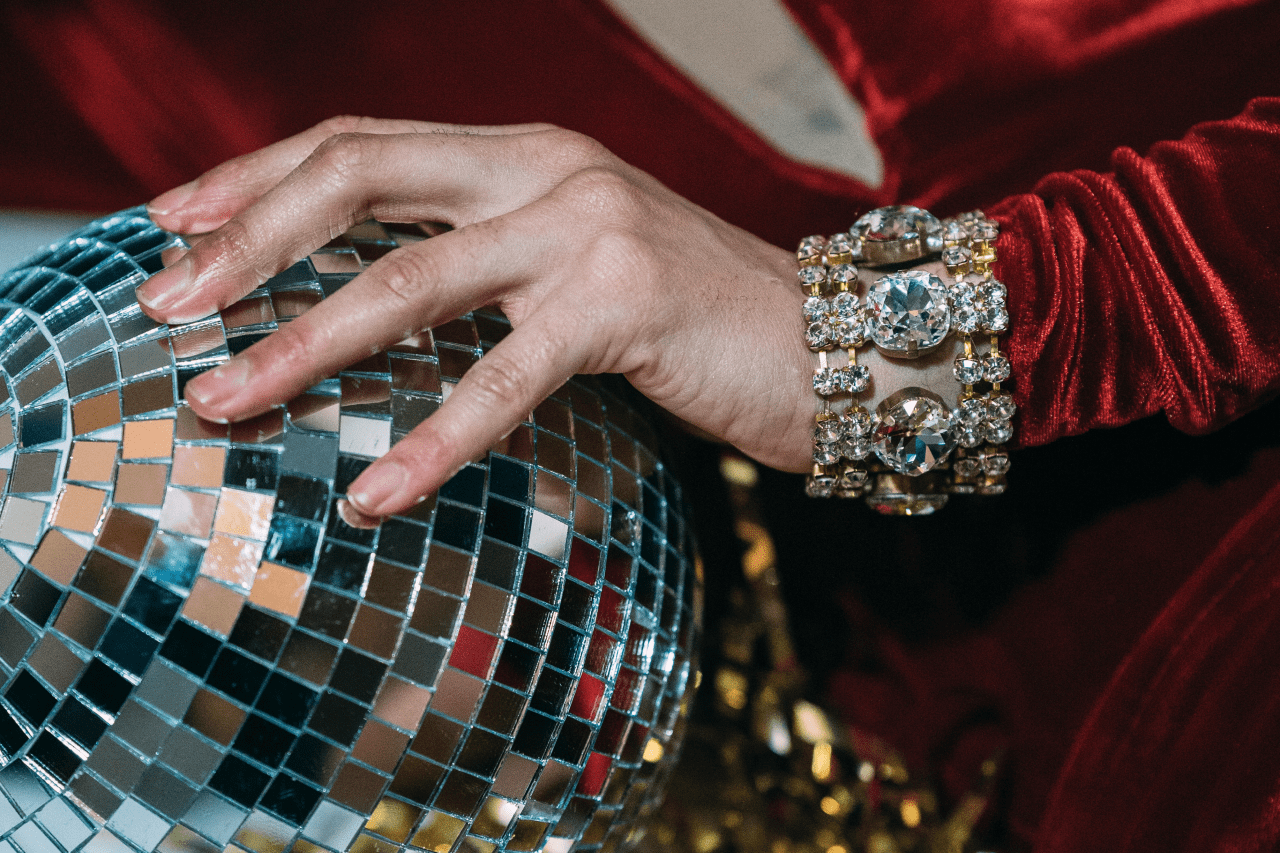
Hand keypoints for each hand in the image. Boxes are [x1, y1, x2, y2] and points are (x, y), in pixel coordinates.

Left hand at [140, 116, 820, 519]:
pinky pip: (503, 379)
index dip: (256, 177)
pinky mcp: (628, 301)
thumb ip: (479, 258)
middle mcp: (546, 164)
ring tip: (225, 403)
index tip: (171, 226)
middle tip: (165, 308)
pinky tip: (376, 494)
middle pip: (358, 176)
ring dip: (301, 345)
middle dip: (246, 242)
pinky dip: (432, 442)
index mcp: (523, 150)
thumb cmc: (693, 319)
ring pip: (409, 279)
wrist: (829, 342)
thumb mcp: (571, 262)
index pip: (361, 142)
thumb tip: (359, 307)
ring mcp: (587, 225)